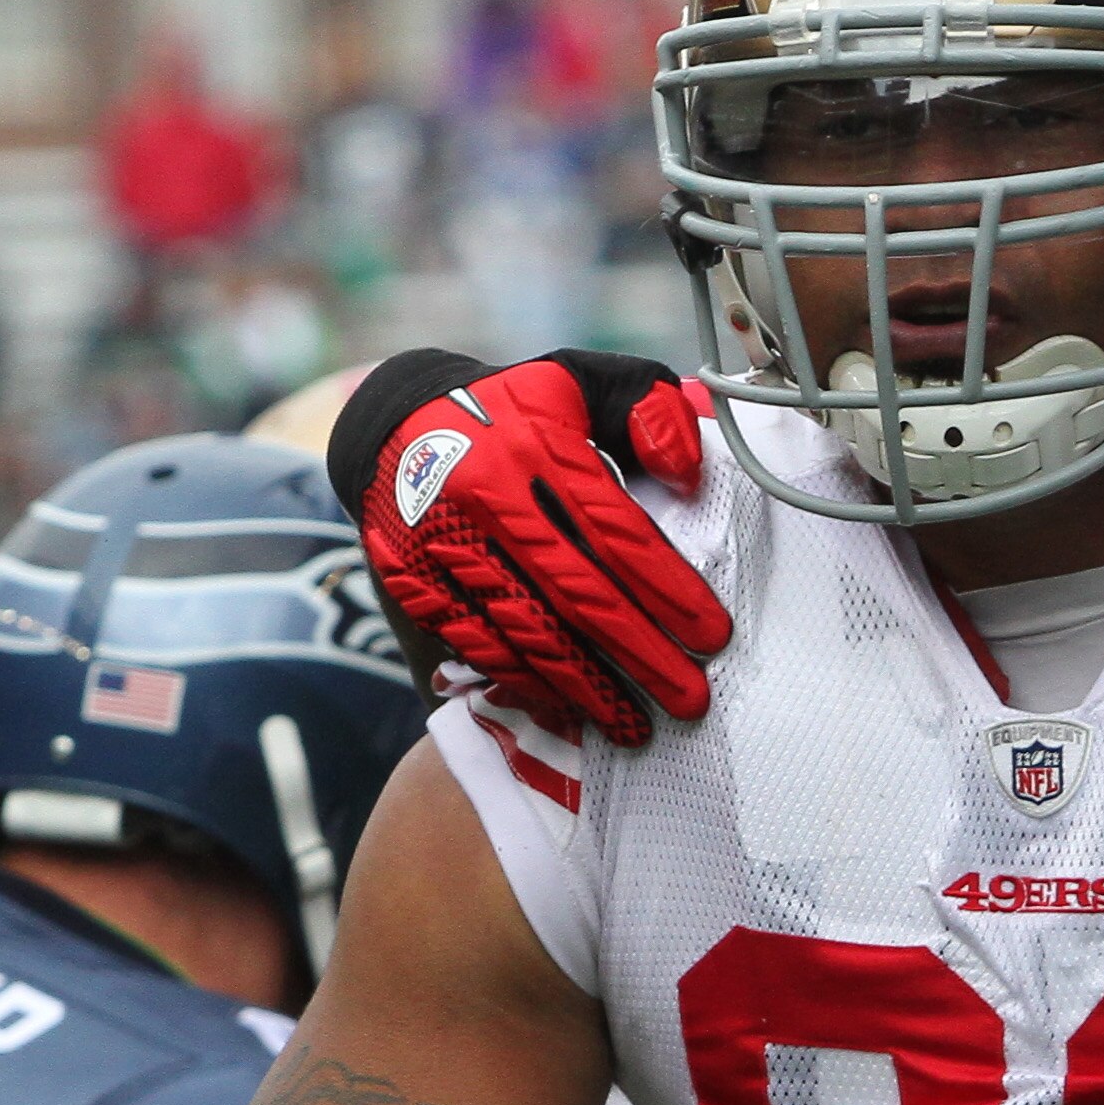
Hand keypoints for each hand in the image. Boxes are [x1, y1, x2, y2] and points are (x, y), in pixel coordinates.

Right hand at [327, 348, 732, 742]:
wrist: (392, 423)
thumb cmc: (512, 409)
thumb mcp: (582, 379)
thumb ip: (649, 408)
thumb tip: (690, 471)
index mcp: (535, 446)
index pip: (615, 530)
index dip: (666, 589)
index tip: (711, 636)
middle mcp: (485, 498)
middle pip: (576, 592)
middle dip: (638, 655)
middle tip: (689, 701)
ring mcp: (442, 544)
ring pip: (525, 629)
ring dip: (585, 686)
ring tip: (635, 726)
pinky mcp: (411, 580)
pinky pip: (476, 642)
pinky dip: (525, 680)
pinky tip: (568, 707)